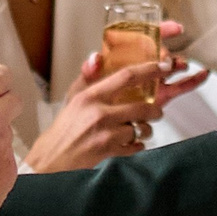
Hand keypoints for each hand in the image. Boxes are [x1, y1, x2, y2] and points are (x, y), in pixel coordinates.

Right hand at [22, 23, 207, 172]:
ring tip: (138, 130)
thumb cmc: (65, 127)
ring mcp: (105, 134)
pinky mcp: (109, 152)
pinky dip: (137, 145)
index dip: (150, 70)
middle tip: (156, 112)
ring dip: (145, 130)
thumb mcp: (73, 97)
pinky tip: (129, 143)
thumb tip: (97, 56)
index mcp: (91, 96)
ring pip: (140, 128)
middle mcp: (99, 113)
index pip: (126, 76)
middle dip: (155, 111)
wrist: (52, 158)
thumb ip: (88, 76)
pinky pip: (136, 146)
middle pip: (142, 107)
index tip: (164, 67)